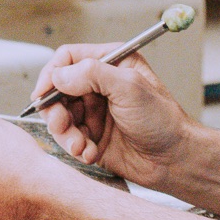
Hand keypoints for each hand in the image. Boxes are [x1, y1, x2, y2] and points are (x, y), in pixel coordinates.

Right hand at [33, 44, 194, 188]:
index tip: (43, 92)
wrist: (175, 160)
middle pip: (58, 89)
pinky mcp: (91, 136)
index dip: (52, 74)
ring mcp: (94, 112)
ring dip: (65, 133)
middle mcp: (99, 86)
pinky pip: (68, 138)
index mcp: (111, 63)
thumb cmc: (163, 120)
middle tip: (60, 124)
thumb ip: (92, 74)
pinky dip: (75, 148)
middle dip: (55, 109)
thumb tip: (58, 75)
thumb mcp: (130, 88)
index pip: (68, 59)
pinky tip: (90, 153)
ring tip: (79, 146)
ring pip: (59, 116)